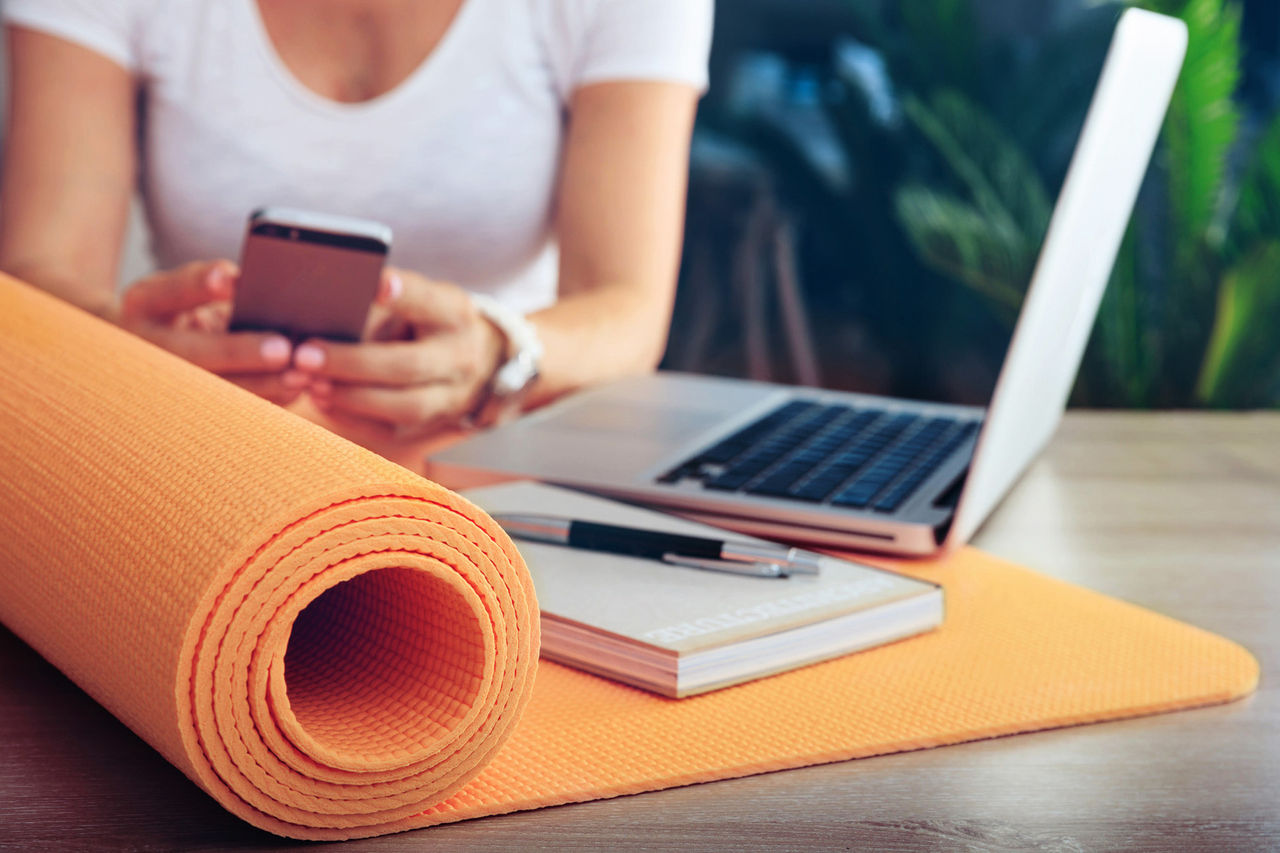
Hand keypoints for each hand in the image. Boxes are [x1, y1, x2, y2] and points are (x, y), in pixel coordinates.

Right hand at [118, 260, 305, 404]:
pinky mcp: (187, 406)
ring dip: (260, 384)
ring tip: (299, 377)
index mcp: (144, 303)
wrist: (153, 345)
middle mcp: (147, 345)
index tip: (231, 279)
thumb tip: (260, 290)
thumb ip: (218, 287)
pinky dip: (266, 398)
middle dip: (237, 351)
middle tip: (282, 350)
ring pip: (212, 389)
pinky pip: (229, 408)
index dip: (199, 285)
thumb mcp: (188, 290)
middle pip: (192, 352)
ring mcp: (164, 381)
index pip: (169, 291)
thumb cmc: (184, 308)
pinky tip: (295, 390)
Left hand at [294, 268, 504, 438]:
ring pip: (405, 406)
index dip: (405, 294)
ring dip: (352, 397)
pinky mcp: (434, 424)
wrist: (476, 358)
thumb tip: (323, 309)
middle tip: (306, 355)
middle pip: (409, 365)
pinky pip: (392, 430)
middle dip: (353, 362)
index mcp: (454, 315)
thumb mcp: (419, 300)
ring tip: (312, 384)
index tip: (377, 283)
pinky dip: (353, 416)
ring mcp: (453, 396)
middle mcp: (460, 357)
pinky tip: (323, 400)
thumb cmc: (429, 321)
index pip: (429, 301)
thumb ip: (381, 305)